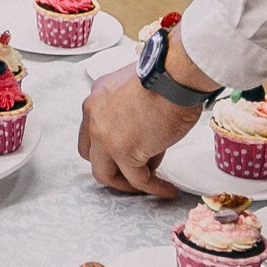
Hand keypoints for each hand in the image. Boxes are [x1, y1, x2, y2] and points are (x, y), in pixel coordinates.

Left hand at [78, 65, 201, 197]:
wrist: (174, 76)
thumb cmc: (167, 76)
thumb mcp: (137, 89)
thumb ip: (131, 112)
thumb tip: (145, 138)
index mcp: (96, 99)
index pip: (91, 132)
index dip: (106, 148)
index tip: (125, 155)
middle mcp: (93, 117)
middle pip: (92, 156)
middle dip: (112, 168)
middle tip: (135, 173)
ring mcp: (104, 137)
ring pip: (106, 174)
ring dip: (128, 183)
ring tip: (152, 184)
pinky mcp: (123, 151)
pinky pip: (137, 179)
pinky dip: (153, 188)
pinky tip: (167, 190)